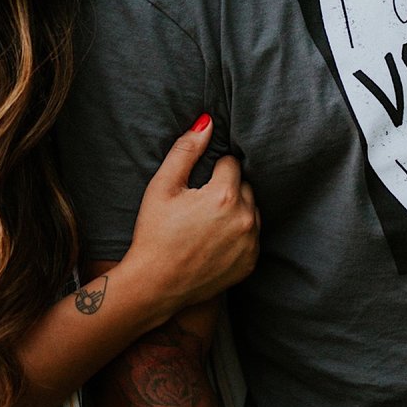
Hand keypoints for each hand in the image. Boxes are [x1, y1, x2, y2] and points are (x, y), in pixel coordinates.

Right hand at [124, 116, 258, 318]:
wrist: (155, 284)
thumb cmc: (155, 232)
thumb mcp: (163, 186)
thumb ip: (187, 150)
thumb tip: (207, 121)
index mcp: (224, 196)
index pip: (231, 163)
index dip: (211, 170)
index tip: (196, 185)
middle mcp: (244, 219)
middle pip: (244, 185)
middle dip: (226, 188)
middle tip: (199, 203)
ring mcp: (250, 244)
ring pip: (251, 209)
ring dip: (235, 209)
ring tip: (206, 221)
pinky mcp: (250, 264)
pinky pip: (252, 235)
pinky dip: (238, 233)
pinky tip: (214, 239)